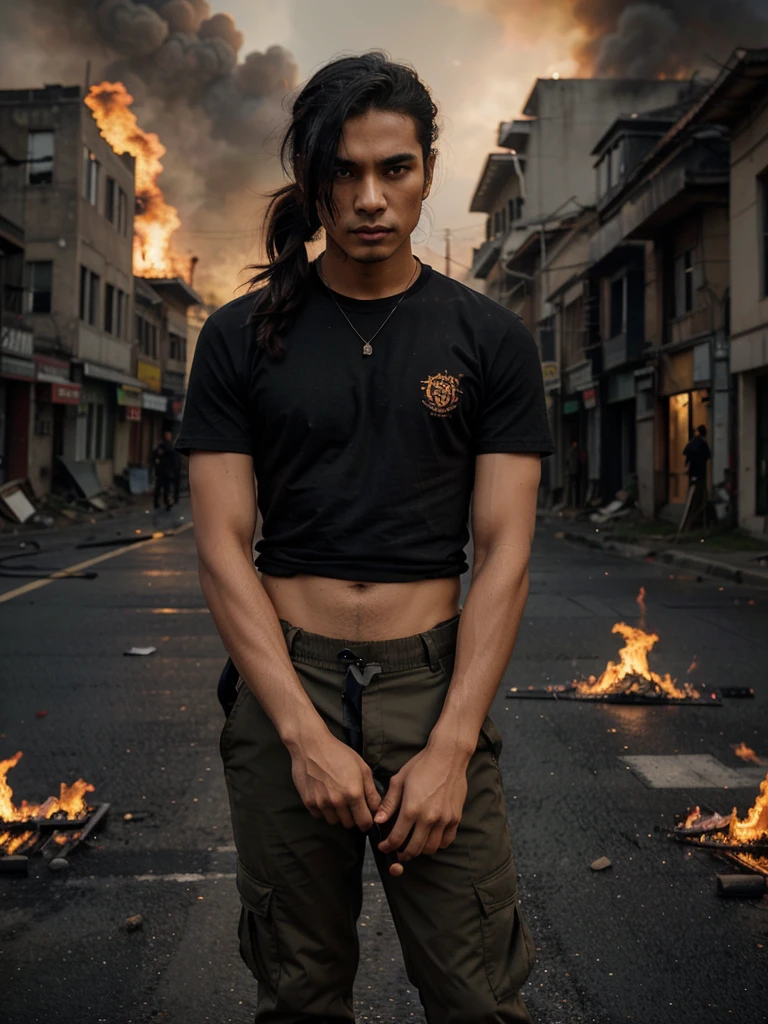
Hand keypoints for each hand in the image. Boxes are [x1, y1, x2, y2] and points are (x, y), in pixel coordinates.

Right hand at [289, 727, 380, 830]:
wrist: (311, 745)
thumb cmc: (339, 753)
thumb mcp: (362, 767)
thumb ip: (371, 791)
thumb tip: (376, 808)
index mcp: (354, 793)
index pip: (364, 822)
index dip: (367, 822)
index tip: (366, 817)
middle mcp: (338, 802)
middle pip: (349, 824)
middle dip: (353, 818)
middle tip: (351, 805)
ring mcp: (321, 803)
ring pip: (334, 822)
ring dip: (338, 815)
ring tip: (338, 801)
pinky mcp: (308, 802)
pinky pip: (319, 816)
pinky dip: (324, 811)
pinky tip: (325, 798)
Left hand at [374, 738, 469, 871]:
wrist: (448, 756)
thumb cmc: (421, 765)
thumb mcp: (399, 780)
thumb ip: (389, 803)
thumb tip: (378, 821)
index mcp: (411, 808)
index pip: (397, 838)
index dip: (388, 847)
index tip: (384, 847)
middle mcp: (428, 818)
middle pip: (413, 849)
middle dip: (402, 854)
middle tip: (397, 852)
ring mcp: (444, 819)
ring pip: (430, 848)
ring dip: (419, 851)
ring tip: (413, 846)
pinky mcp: (456, 818)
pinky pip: (446, 841)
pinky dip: (437, 845)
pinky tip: (430, 839)